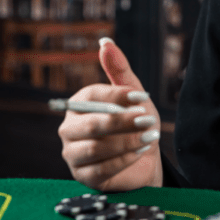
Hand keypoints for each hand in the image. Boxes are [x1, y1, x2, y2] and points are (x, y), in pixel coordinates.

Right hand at [58, 38, 162, 191]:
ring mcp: (73, 153)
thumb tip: (105, 42)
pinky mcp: (83, 176)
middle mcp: (69, 128)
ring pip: (96, 147)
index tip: (142, 97)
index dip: (118, 96)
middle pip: (93, 124)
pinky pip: (102, 168)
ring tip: (150, 136)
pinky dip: (125, 159)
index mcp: (78, 103)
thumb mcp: (132, 95)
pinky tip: (141, 151)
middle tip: (149, 120)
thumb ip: (119, 69)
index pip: (92, 95)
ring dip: (127, 141)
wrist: (145, 157)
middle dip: (124, 122)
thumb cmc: (136, 122)